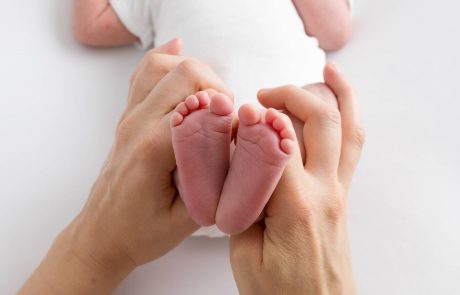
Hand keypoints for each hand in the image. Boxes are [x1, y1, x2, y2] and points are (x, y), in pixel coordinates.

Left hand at [19, 38, 231, 293]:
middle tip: (228, 116)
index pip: (201, 106)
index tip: (239, 135)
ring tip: (211, 96)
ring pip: (161, 65)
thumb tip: (242, 149)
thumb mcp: (188, 217)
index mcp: (153, 149)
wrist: (101, 235)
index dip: (229, 116)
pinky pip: (142, 75)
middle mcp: (137, 124)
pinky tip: (178, 51)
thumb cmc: (141, 232)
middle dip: (217, 87)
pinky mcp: (127, 117)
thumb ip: (218, 182)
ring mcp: (128, 117)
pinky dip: (164, 59)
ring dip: (193, 71)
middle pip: (185, 73)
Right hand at [229, 63, 363, 293]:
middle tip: (261, 96)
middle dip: (290, 96)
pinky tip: (341, 103)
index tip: (231, 113)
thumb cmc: (282, 293)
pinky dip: (349, 117)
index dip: (252, 122)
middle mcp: (325, 192)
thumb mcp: (245, 254)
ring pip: (348, 129)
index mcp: (295, 206)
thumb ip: (243, 204)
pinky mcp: (341, 196)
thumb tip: (241, 168)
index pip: (276, 143)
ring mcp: (339, 192)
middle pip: (319, 122)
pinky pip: (352, 147)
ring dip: (338, 94)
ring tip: (327, 70)